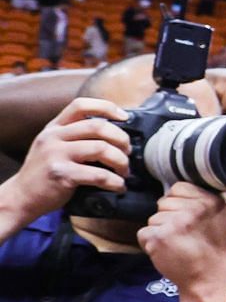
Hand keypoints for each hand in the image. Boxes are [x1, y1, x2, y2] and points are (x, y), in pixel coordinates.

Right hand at [0, 97, 130, 223]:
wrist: (22, 196)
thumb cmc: (45, 172)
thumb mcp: (53, 146)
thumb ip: (75, 136)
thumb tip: (115, 134)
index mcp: (54, 127)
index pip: (81, 105)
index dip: (106, 107)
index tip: (125, 118)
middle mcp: (53, 137)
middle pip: (97, 126)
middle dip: (121, 139)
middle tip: (128, 153)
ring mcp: (56, 154)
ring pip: (101, 149)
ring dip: (121, 162)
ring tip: (124, 172)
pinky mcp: (61, 174)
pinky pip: (98, 174)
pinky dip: (115, 182)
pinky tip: (118, 186)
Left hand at [138, 184, 225, 297]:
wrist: (209, 279)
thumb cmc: (219, 249)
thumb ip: (220, 199)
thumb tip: (209, 184)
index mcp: (211, 201)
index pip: (179, 187)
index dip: (180, 202)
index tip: (189, 217)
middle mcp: (193, 210)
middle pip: (164, 202)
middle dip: (170, 216)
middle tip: (185, 233)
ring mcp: (174, 223)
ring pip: (154, 218)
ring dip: (161, 230)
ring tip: (178, 243)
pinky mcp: (158, 238)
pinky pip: (144, 232)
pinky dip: (151, 243)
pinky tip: (167, 250)